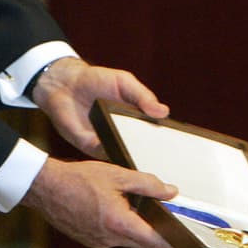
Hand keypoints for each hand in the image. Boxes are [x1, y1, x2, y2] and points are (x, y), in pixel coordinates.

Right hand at [20, 156, 178, 247]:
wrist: (45, 188)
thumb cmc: (77, 179)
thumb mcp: (117, 174)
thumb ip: (147, 184)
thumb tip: (170, 191)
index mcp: (118, 223)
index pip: (154, 240)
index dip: (174, 245)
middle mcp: (109, 238)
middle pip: (144, 245)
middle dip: (161, 241)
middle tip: (178, 237)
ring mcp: (98, 243)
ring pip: (129, 242)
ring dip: (141, 234)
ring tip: (152, 219)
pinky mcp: (90, 241)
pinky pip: (114, 239)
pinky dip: (124, 230)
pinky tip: (124, 215)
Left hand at [31, 57, 169, 156]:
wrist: (65, 83)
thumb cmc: (97, 80)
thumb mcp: (124, 82)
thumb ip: (143, 96)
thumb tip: (164, 111)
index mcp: (134, 118)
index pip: (154, 135)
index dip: (167, 143)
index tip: (183, 151)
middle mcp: (123, 133)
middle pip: (142, 150)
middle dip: (155, 158)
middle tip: (171, 166)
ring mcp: (107, 141)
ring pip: (125, 157)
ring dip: (136, 161)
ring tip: (151, 167)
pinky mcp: (90, 147)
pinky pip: (105, 157)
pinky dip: (114, 158)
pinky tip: (125, 158)